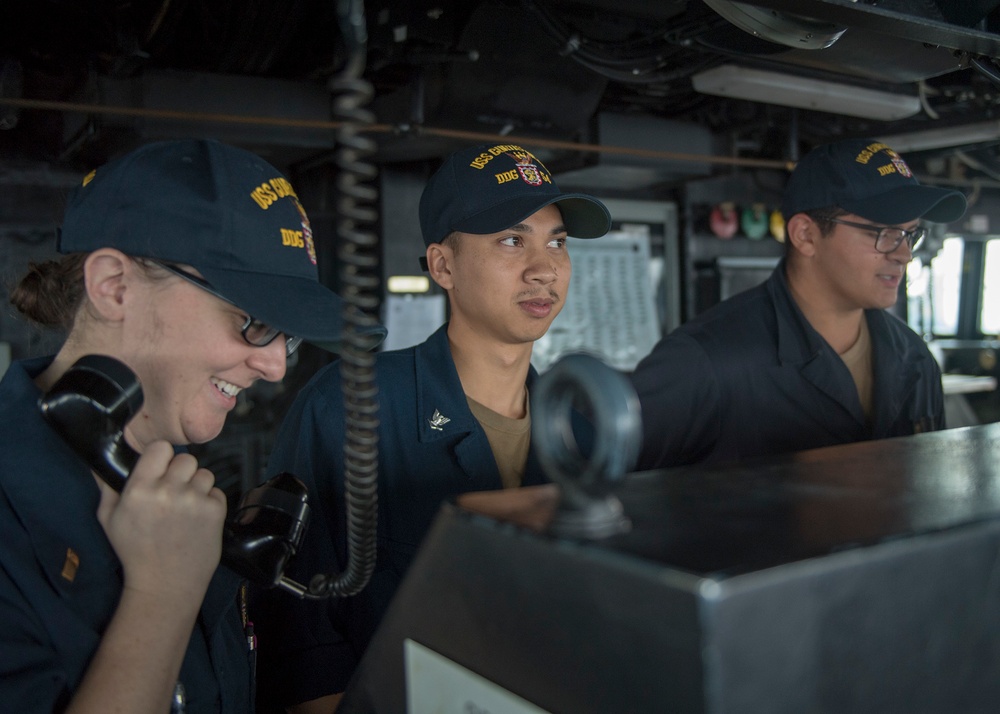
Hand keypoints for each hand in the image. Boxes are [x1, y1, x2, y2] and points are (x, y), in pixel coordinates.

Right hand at [95, 440, 227, 602]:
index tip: (160, 468)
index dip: (162, 456)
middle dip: (181, 473)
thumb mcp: (109, 520)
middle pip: (186, 458)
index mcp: (140, 489)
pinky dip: (210, 502)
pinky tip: (197, 519)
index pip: (161, 447)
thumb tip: (103, 463)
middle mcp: (168, 490)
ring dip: (197, 486)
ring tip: (186, 507)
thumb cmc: (134, 552)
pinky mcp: (215, 511)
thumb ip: (107, 488)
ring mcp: (194, 500)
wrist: (165, 584)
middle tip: (174, 491)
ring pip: (205, 474)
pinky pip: (216, 492)